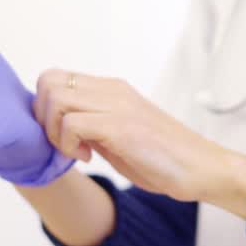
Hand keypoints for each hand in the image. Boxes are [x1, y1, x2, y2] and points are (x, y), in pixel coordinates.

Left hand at [32, 71, 245, 214]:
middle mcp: (112, 90)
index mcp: (112, 89)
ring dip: (54, 132)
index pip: (56, 77)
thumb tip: (59, 129)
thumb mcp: (119, 137)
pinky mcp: (122, 126)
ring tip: (76, 152)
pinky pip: (72, 123)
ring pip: (55, 98)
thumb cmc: (164, 159)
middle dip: (43, 118)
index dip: (45, 108)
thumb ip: (92, 127)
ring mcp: (117, 105)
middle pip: (48, 81)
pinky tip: (89, 158)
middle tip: (63, 144)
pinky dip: (69, 145)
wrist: (202, 169)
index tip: (62, 137)